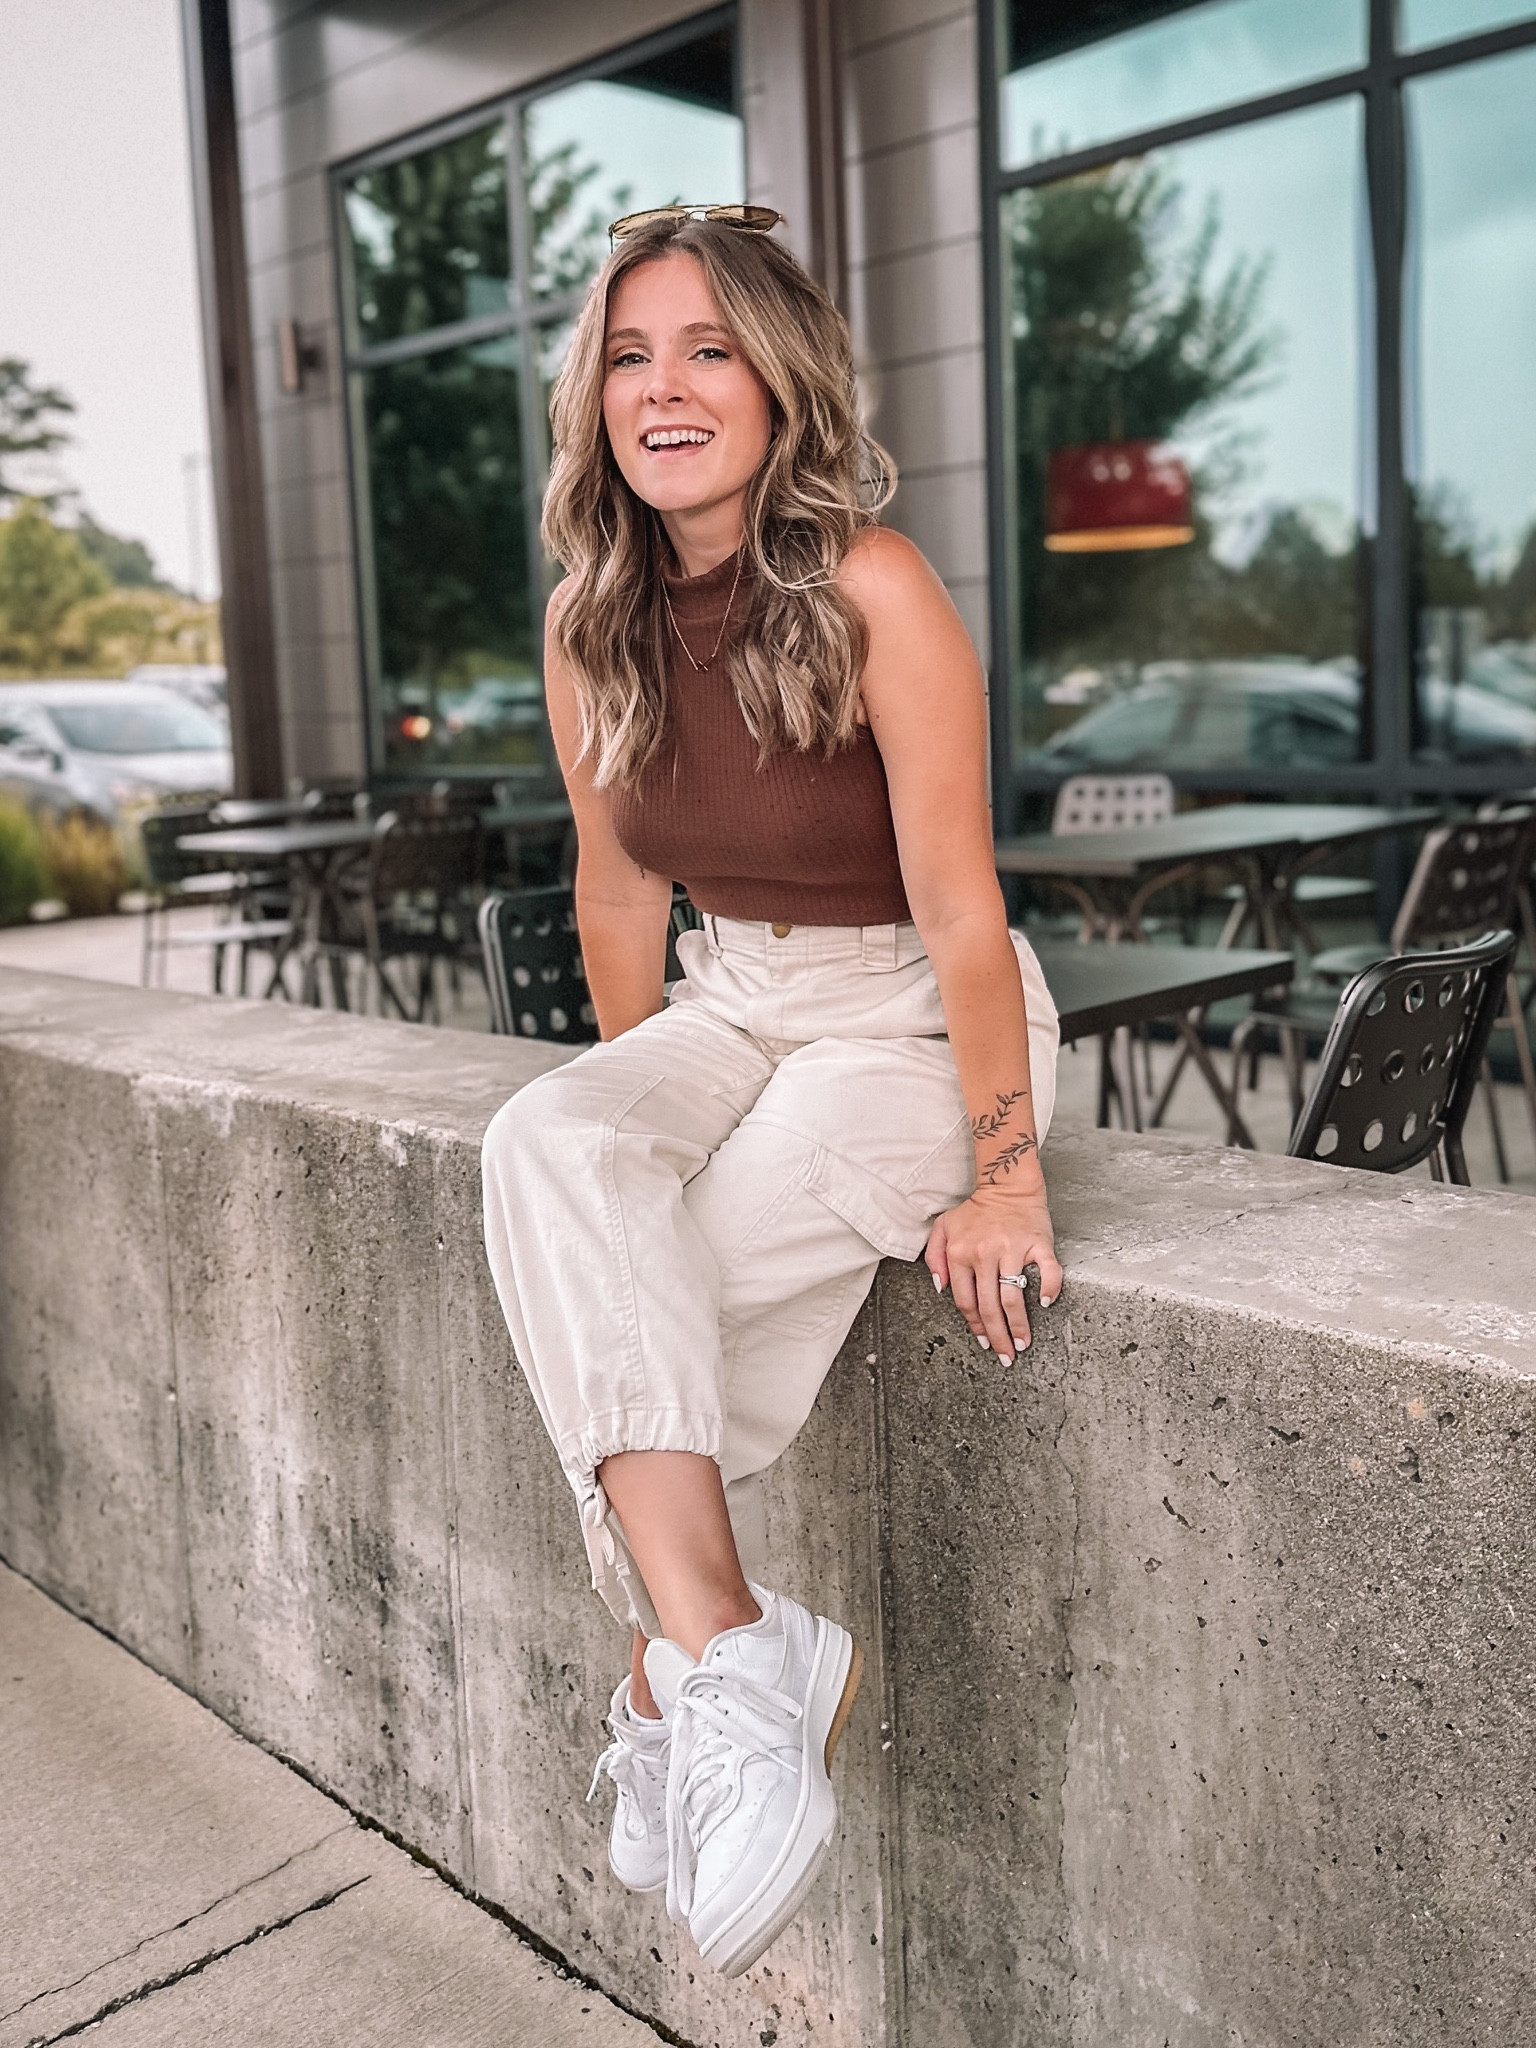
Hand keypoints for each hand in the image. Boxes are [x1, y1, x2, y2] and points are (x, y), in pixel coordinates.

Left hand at [924, 1184, 1061, 1357]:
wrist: (1007, 1184)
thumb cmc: (976, 1210)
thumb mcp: (943, 1228)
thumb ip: (934, 1257)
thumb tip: (941, 1288)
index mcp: (960, 1253)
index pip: (966, 1300)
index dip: (975, 1326)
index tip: (984, 1341)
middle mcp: (984, 1253)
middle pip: (988, 1306)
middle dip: (997, 1336)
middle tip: (1006, 1355)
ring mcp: (1011, 1248)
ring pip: (1012, 1295)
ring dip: (1018, 1324)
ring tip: (1023, 1342)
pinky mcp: (1037, 1242)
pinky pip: (1046, 1270)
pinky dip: (1048, 1288)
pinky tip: (1045, 1303)